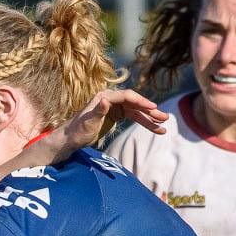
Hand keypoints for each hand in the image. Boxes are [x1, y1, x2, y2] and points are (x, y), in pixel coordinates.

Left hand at [15, 89, 166, 167]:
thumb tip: (105, 100)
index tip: (153, 108)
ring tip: (164, 127)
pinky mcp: (117, 115)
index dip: (141, 101)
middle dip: (150, 112)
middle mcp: (111, 99)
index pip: (127, 96)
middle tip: (165, 118)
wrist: (71, 138)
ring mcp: (115, 107)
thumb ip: (98, 110)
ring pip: (137, 112)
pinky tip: (155, 129)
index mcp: (105, 97)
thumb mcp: (88, 121)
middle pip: (135, 103)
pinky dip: (144, 123)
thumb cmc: (78, 130)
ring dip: (150, 119)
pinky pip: (134, 117)